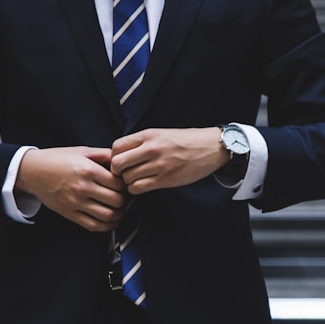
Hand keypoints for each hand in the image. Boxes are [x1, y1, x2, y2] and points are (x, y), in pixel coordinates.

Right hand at [15, 147, 126, 231]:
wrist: (32, 171)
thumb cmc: (56, 159)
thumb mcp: (82, 151)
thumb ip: (103, 154)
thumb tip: (122, 159)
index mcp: (88, 170)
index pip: (118, 183)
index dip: (126, 185)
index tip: (126, 184)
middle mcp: (82, 187)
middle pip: (116, 200)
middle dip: (125, 200)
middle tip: (125, 197)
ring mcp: (75, 202)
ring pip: (107, 215)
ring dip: (119, 215)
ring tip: (120, 209)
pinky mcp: (69, 213)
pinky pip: (93, 225)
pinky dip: (107, 226)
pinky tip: (111, 221)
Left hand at [111, 128, 228, 194]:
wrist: (210, 147)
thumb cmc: (185, 141)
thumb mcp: (161, 134)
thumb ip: (141, 142)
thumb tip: (120, 155)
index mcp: (148, 135)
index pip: (116, 147)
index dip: (114, 156)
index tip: (121, 161)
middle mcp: (151, 149)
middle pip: (117, 164)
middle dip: (117, 171)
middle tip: (125, 173)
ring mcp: (159, 165)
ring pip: (127, 178)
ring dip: (128, 182)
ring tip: (137, 179)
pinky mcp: (166, 179)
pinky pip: (139, 188)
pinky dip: (137, 189)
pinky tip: (144, 185)